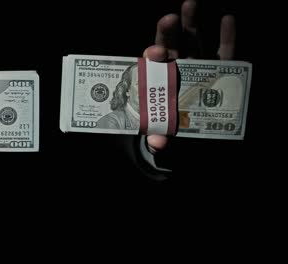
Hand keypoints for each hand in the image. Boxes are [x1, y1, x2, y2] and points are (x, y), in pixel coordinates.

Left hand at [145, 0, 234, 150]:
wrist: (193, 134)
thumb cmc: (172, 130)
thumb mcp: (163, 136)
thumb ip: (158, 137)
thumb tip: (157, 143)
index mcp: (159, 81)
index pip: (152, 65)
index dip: (152, 56)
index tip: (155, 53)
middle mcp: (177, 70)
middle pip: (171, 46)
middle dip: (169, 32)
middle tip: (170, 18)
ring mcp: (199, 67)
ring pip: (195, 42)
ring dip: (192, 24)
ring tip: (189, 4)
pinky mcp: (221, 71)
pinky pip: (225, 53)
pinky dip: (227, 36)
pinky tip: (227, 20)